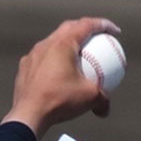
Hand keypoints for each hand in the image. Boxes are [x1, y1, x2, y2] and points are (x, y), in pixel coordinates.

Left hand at [2, 17, 121, 138]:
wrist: (29, 114)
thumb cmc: (60, 101)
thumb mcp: (91, 98)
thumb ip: (104, 99)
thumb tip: (106, 108)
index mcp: (63, 45)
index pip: (86, 25)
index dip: (103, 25)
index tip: (114, 31)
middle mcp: (46, 45)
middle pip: (68, 28)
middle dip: (85, 27)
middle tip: (97, 37)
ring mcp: (33, 55)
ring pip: (53, 41)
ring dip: (68, 43)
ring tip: (77, 54)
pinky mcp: (25, 67)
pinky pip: (43, 57)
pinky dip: (55, 59)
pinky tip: (59, 72)